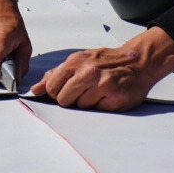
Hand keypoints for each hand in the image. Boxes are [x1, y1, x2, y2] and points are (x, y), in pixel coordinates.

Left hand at [31, 26, 173, 111]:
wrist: (138, 61)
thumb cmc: (107, 62)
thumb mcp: (80, 61)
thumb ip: (55, 75)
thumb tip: (35, 89)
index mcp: (76, 62)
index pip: (52, 88)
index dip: (56, 93)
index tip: (65, 91)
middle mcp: (88, 72)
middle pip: (63, 100)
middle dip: (71, 100)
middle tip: (84, 91)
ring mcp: (102, 85)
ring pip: (80, 107)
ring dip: (87, 103)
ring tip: (98, 92)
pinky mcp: (115, 98)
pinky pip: (97, 111)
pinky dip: (101, 106)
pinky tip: (107, 96)